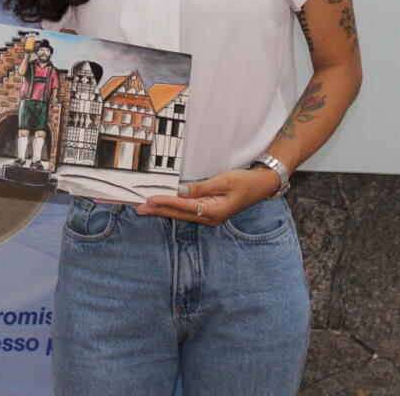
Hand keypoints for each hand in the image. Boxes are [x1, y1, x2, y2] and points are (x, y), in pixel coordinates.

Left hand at [136, 167, 279, 225]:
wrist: (261, 185)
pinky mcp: (208, 211)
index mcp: (213, 212)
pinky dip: (173, 208)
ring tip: (145, 208)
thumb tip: (180, 191)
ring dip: (163, 210)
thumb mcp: (223, 182)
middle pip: (179, 214)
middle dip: (158, 211)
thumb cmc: (244, 182)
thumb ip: (201, 188)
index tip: (149, 199)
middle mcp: (209, 217)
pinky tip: (163, 207)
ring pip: (181, 214)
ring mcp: (209, 216)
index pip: (183, 206)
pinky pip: (187, 211)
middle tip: (138, 208)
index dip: (165, 202)